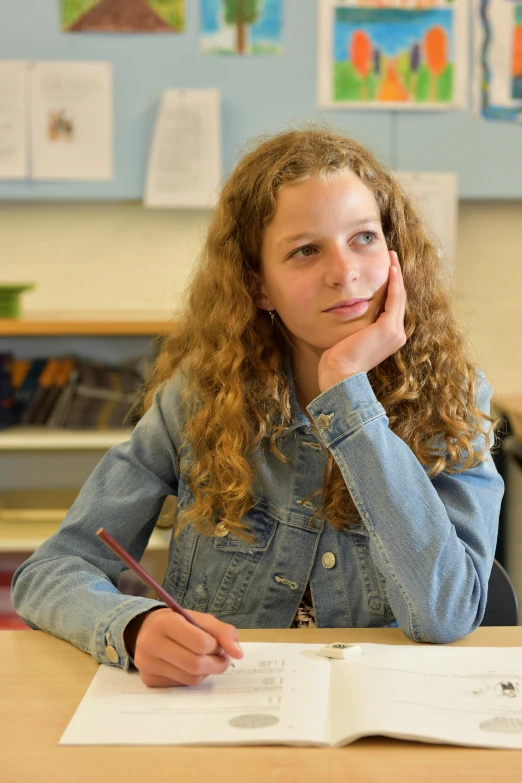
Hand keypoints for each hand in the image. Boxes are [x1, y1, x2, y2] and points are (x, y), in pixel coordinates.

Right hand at [124, 607, 243, 687]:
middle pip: (196, 665)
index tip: (218, 643)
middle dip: (216, 663)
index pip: (200, 643)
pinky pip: (181, 685)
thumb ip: (223, 632)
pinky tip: (188, 666)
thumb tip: (238, 654)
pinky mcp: (148, 680)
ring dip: (206, 672)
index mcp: (165, 623)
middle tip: (220, 657)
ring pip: (191, 679)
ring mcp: (147, 665)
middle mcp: (151, 644)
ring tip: (205, 659)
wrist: (145, 630)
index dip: (216, 646)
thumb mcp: (200, 619)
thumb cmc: (178, 622)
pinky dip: (192, 677)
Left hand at [318, 250, 405, 392]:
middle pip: (398, 299)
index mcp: (389, 337)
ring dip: (396, 274)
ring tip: (392, 257)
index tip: (386, 269)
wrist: (340, 374)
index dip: (391, 286)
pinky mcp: (388, 328)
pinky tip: (391, 268)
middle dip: (395, 276)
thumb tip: (347, 310)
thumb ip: (355, 324)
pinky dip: (394, 283)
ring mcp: (395, 332)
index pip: (391, 306)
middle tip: (392, 257)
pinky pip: (394, 299)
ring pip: (398, 296)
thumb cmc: (338, 360)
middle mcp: (397, 335)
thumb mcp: (349, 337)